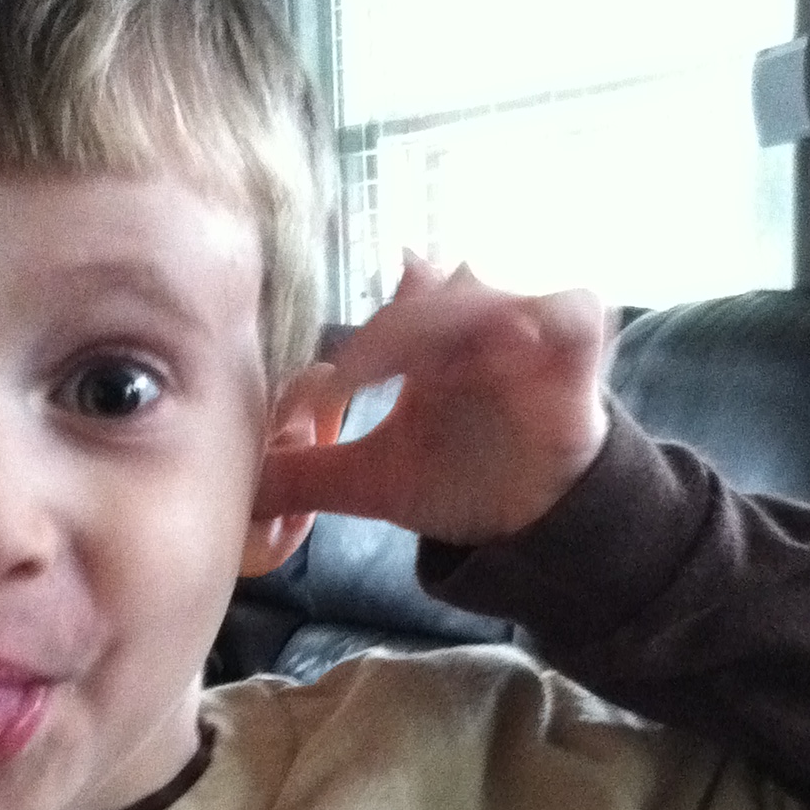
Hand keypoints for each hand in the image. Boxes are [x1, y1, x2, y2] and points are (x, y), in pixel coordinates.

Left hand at [253, 254, 609, 548]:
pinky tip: (503, 349)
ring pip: (493, 287)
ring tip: (428, 371)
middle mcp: (474, 318)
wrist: (534, 523)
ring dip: (456, 319)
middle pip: (438, 287)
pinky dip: (537, 318)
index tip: (329, 391)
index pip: (390, 308)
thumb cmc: (460, 483)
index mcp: (423, 338)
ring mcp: (529, 323)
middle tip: (364, 375)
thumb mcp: (372, 482)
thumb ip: (303, 475)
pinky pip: (568, 307)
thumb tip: (231, 485)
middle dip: (400, 326)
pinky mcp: (579, 344)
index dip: (362, 342)